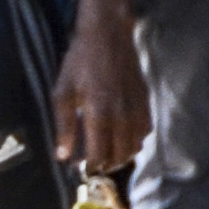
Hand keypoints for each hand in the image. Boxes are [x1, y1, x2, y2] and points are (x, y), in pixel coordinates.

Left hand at [54, 9, 148, 175]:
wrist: (108, 37)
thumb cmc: (79, 63)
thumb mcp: (62, 93)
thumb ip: (64, 127)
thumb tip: (64, 155)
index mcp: (100, 113)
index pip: (100, 152)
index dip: (92, 166)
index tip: (83, 170)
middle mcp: (123, 114)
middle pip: (121, 153)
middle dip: (107, 164)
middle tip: (94, 166)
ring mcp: (138, 108)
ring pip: (136, 144)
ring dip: (123, 155)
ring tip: (107, 157)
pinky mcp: (146, 101)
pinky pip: (145, 130)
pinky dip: (136, 141)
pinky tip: (123, 139)